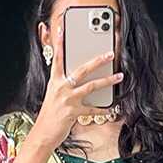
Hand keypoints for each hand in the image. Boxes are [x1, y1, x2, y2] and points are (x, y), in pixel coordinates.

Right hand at [31, 20, 124, 149]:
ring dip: (107, 80)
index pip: (57, 58)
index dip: (58, 42)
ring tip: (119, 76)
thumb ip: (62, 85)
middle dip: (97, 60)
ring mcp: (68, 100)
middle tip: (110, 53)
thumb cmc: (49, 116)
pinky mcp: (74, 112)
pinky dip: (103, 109)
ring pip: (91, 86)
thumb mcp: (53, 96)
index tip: (60, 28)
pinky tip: (112, 107)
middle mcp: (61, 88)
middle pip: (82, 69)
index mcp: (54, 82)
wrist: (43, 134)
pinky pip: (93, 109)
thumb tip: (73, 78)